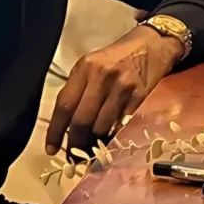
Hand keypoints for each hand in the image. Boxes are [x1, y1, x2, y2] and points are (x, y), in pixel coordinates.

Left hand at [46, 24, 176, 153]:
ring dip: (94, 146)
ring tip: (90, 154)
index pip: (64, 105)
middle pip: (82, 121)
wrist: (153, 44)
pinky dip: (113, 138)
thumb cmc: (118, 56)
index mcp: (85, 68)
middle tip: (73, 159)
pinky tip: (109, 144)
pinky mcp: (140, 97)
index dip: (56, 131)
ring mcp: (122, 88)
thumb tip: (66, 125)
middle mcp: (102, 77)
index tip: (51, 149)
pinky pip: (121, 126)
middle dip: (75, 145)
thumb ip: (79, 89)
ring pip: (101, 127)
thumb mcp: (92, 64)